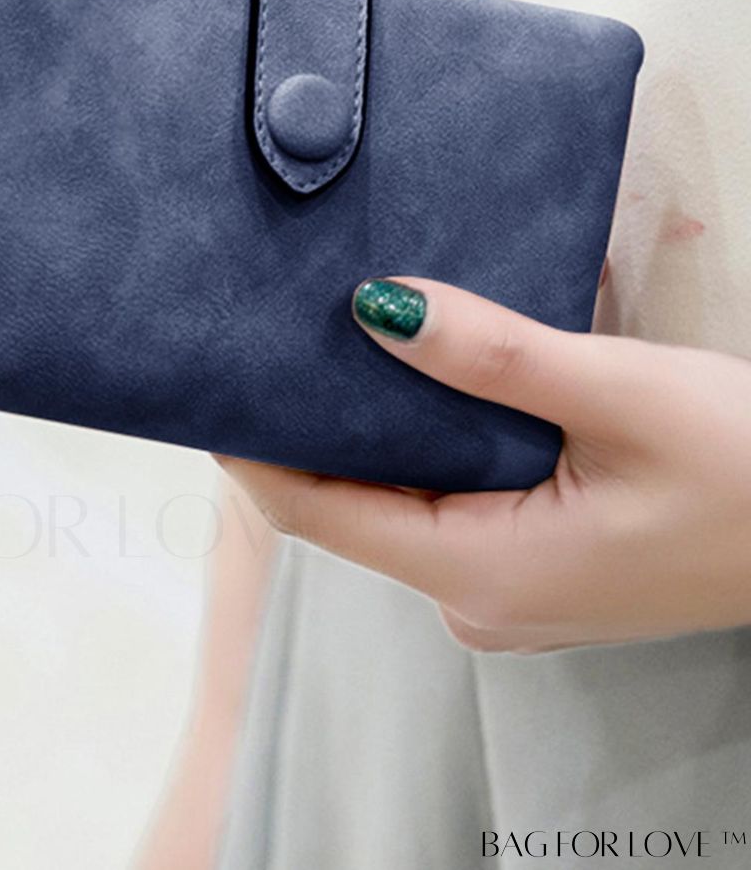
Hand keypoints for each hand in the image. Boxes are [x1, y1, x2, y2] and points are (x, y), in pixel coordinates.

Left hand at [216, 276, 750, 653]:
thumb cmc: (747, 470)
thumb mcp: (616, 396)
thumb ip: (491, 357)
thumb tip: (377, 307)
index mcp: (481, 576)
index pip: (316, 515)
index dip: (253, 448)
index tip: (212, 375)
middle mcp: (477, 601)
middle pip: (349, 508)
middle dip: (308, 422)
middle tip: (274, 326)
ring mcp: (507, 591)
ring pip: (399, 502)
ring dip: (371, 425)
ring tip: (338, 333)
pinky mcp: (537, 567)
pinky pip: (447, 505)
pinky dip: (424, 443)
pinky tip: (422, 378)